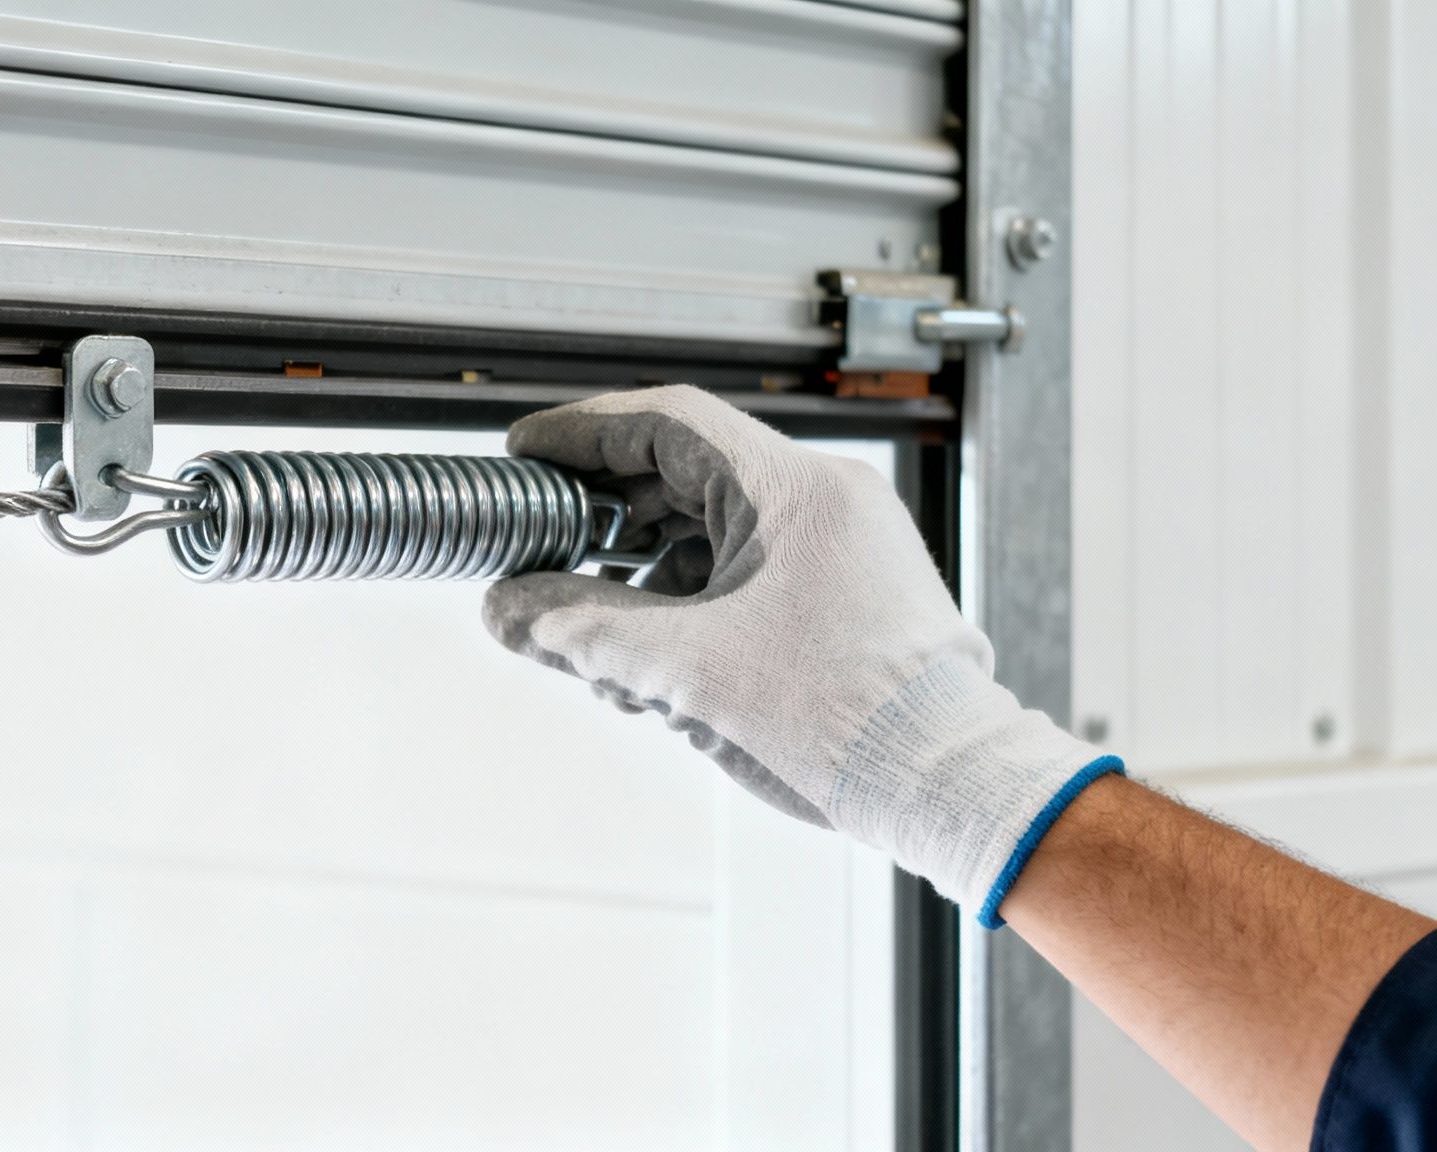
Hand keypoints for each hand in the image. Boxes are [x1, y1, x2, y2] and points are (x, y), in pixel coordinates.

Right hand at [483, 385, 1114, 922]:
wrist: (946, 786)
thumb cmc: (841, 724)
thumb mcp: (683, 674)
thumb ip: (581, 630)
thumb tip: (507, 609)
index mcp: (794, 491)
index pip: (668, 422)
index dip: (583, 433)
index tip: (527, 452)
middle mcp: (826, 503)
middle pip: (688, 474)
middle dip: (606, 516)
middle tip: (543, 542)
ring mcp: (843, 549)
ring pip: (716, 531)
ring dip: (645, 574)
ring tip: (596, 634)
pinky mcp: (848, 595)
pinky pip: (750, 572)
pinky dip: (692, 604)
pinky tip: (654, 668)